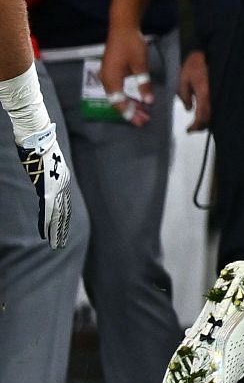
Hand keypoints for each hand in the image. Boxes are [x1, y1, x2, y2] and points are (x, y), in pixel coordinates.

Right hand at [16, 123, 72, 247]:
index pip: (64, 206)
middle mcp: (62, 186)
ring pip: (57, 216)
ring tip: (55, 245)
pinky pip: (48, 210)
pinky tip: (46, 234)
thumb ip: (48, 171)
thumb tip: (44, 172)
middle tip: (59, 245)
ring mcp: (56, 188)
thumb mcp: (48, 161)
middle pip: (63, 214)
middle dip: (61, 231)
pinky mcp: (48, 188)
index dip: (62, 221)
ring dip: (55, 231)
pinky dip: (47, 223)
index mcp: (63, 181)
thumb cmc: (40, 145)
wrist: (39, 137)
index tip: (61, 233)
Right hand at [101, 23, 154, 127]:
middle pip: (117, 101)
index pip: (118, 102)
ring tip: (144, 112)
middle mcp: (106, 79)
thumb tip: (148, 101)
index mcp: (111, 79)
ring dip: (130, 104)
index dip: (129, 113)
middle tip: (144, 120)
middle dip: (131, 111)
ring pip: (118, 95)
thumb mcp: (141, 65)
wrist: (123, 27)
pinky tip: (138, 99)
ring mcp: (108, 75)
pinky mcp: (112, 71)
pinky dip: (128, 95)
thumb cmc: (131, 44)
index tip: (140, 121)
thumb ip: (144, 84)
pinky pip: (118, 89)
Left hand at [177, 49, 211, 131]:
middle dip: (202, 125)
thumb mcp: (183, 79)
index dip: (196, 126)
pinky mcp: (221, 90)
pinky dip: (212, 111)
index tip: (189, 130)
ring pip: (216, 113)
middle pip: (211, 117)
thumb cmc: (196, 64)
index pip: (202, 116)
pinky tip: (207, 111)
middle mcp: (214, 96)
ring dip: (208, 119)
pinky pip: (218, 105)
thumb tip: (189, 108)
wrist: (209, 52)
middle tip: (193, 128)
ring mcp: (219, 93)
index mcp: (204, 94)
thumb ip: (184, 95)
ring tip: (199, 121)